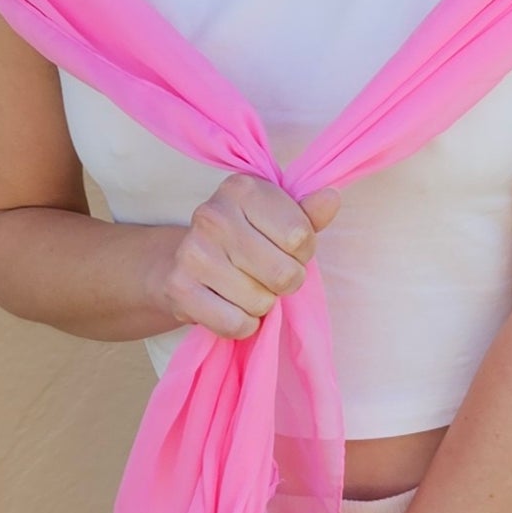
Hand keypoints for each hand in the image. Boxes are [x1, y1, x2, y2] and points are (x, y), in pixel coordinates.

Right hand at [154, 174, 341, 339]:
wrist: (182, 261)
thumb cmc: (245, 236)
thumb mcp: (279, 216)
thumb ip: (309, 212)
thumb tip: (331, 198)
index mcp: (242, 188)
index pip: (300, 236)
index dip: (304, 251)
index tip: (288, 248)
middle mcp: (213, 215)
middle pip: (283, 273)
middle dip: (286, 280)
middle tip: (270, 273)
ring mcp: (193, 252)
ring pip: (260, 302)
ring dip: (263, 303)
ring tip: (247, 286)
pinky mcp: (179, 289)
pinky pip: (235, 324)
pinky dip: (243, 324)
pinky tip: (232, 306)